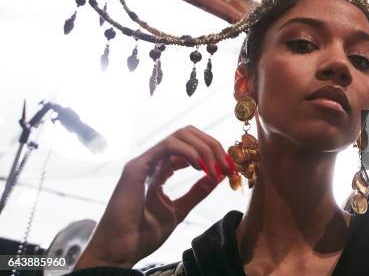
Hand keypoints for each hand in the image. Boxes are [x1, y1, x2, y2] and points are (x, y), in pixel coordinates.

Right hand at [75, 126, 236, 268]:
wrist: (121, 251)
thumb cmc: (143, 234)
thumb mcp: (180, 209)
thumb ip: (198, 191)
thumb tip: (218, 176)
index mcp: (160, 170)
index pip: (190, 146)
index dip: (212, 152)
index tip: (229, 168)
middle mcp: (152, 161)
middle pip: (187, 134)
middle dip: (212, 145)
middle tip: (227, 165)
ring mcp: (144, 162)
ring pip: (180, 135)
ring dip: (204, 148)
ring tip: (215, 167)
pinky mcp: (137, 167)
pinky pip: (168, 145)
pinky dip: (190, 152)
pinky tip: (200, 167)